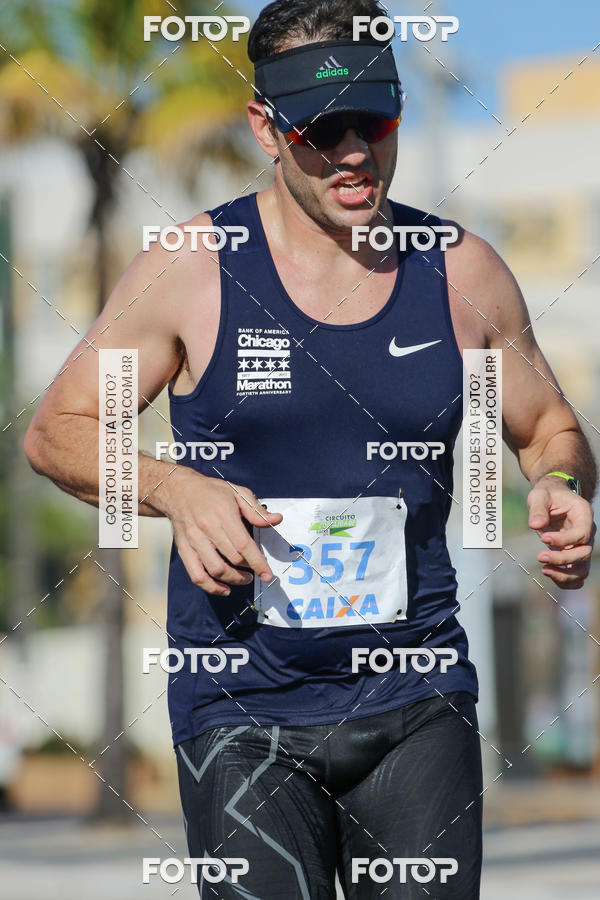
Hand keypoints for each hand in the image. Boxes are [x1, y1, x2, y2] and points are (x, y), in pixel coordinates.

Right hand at [166, 470, 282, 595]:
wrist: (177, 490)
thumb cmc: (210, 491)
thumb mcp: (236, 492)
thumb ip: (256, 510)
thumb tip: (276, 520)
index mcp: (223, 513)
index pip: (243, 544)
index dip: (257, 562)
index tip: (268, 575)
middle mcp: (207, 528)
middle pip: (232, 558)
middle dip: (249, 569)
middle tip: (257, 570)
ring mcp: (194, 540)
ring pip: (216, 569)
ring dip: (234, 579)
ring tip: (244, 578)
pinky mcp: (184, 549)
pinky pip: (196, 575)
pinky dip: (211, 587)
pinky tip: (224, 589)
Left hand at [528, 478, 594, 588]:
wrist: (552, 497)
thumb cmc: (548, 494)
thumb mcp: (540, 495)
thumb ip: (538, 509)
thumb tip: (536, 525)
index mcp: (584, 514)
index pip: (582, 533)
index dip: (564, 540)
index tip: (543, 538)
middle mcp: (587, 532)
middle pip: (584, 553)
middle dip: (563, 559)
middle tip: (540, 556)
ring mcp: (581, 545)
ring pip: (582, 569)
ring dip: (565, 574)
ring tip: (544, 570)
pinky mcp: (573, 555)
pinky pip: (576, 575)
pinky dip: (565, 581)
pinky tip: (550, 574)